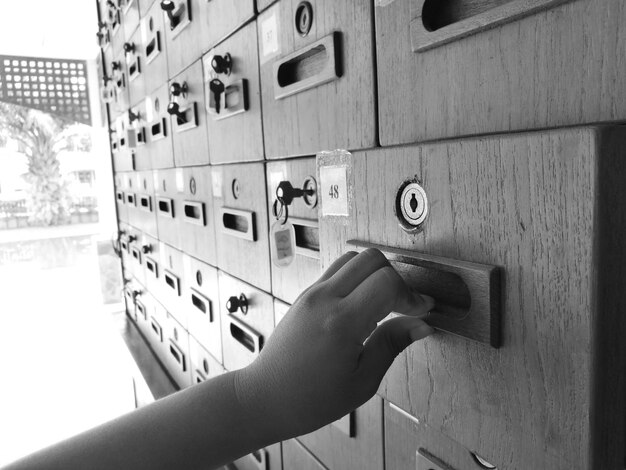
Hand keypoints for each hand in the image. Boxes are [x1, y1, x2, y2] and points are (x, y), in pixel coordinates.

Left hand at [235, 248, 434, 440]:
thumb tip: (422, 325)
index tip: (421, 311)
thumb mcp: (362, 381)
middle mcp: (324, 299)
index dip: (411, 295)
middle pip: (371, 259)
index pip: (387, 282)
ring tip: (382, 304)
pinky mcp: (305, 295)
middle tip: (403, 307)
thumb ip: (392, 344)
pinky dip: (356, 278)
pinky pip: (336, 271)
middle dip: (395, 278)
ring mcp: (311, 294)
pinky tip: (361, 306)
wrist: (266, 397)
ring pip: (353, 258)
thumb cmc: (311, 399)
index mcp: (341, 322)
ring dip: (374, 274)